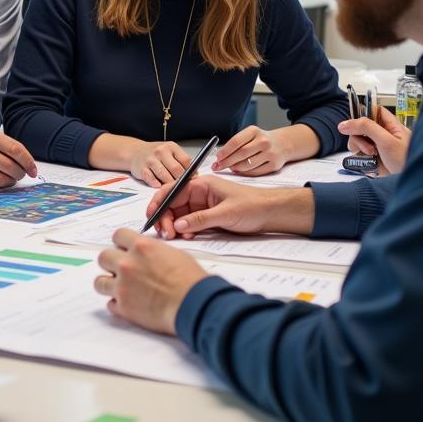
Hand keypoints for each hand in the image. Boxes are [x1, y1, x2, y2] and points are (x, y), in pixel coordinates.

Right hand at [0, 128, 37, 188]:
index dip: (28, 162)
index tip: (33, 170)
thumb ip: (5, 145)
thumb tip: (28, 163)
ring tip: (10, 177)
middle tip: (21, 174)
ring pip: (3, 179)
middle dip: (21, 173)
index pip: (15, 149)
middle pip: (11, 166)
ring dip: (11, 181)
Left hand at [93, 228, 208, 333]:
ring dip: (109, 284)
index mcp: (141, 247)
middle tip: (122, 269)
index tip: (124, 248)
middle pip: (103, 257)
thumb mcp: (174, 253)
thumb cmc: (191, 280)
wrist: (194, 305)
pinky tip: (130, 304)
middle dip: (111, 262)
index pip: (118, 235)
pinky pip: (109, 304)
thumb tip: (146, 254)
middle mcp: (127, 264)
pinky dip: (118, 304)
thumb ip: (153, 251)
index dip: (121, 243)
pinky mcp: (124, 308)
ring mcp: (123, 286)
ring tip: (121, 288)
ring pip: (99, 282)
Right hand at [128, 141, 190, 186]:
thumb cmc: (156, 154)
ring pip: (165, 176)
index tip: (194, 179)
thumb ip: (181, 161)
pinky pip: (152, 180)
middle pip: (176, 169)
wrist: (135, 152)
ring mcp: (150, 160)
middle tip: (184, 187)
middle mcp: (161, 151)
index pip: (185, 160)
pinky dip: (157, 185)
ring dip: (170, 185)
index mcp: (171, 147)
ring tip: (173, 189)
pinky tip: (160, 186)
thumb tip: (194, 175)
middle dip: (181, 180)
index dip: (191, 172)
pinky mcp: (142, 169)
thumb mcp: (170, 152)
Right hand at [147, 175, 312, 238]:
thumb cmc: (253, 205)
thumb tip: (179, 226)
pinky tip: (188, 236)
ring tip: (176, 237)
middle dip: (165, 218)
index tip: (152, 216)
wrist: (271, 213)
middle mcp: (198, 193)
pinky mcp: (206, 217)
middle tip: (166, 234)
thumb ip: (200, 219)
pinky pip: (188, 223)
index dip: (159, 202)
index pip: (172, 190)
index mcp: (201, 184)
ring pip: (178, 215)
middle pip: (172, 204)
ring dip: (174, 226)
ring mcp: (201, 206)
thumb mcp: (225, 213)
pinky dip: (184, 231)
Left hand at [212, 125, 292, 175]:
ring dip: (235, 168)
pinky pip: (256, 172)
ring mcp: (270, 153)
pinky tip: (239, 171)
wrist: (283, 143)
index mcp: (254, 131)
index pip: (236, 141)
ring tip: (229, 168)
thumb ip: (236, 144)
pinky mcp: (274, 165)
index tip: (217, 158)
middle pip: (241, 154)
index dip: (225, 151)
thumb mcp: (250, 135)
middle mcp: (263, 141)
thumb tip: (220, 157)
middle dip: (226, 162)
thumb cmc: (261, 140)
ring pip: (248, 164)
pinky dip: (245, 173)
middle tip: (217, 167)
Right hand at [339, 107, 410, 175]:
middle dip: (359, 136)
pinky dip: (359, 158)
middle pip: (360, 126)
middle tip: (368, 145)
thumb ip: (367, 128)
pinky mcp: (371, 158)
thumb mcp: (387, 141)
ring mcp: (376, 146)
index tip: (355, 123)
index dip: (362, 114)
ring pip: (357, 140)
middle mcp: (382, 134)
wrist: (410, 181)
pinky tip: (369, 162)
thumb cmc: (406, 161)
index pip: (372, 110)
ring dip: (359, 148)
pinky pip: (358, 154)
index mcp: (390, 124)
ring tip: (371, 155)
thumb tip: (346, 123)